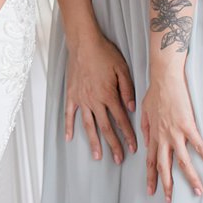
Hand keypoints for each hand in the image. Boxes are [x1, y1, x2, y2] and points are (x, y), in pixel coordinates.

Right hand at [63, 31, 137, 163]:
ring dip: (93, 141)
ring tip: (97, 156)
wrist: (83, 43)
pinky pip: (69, 114)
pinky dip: (69, 127)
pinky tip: (69, 138)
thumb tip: (131, 109)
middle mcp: (95, 101)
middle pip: (106, 128)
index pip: (121, 120)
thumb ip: (128, 90)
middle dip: (114, 145)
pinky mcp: (71, 95)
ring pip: (88, 125)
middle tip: (118, 159)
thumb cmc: (104, 53)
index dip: (128, 135)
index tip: (133, 148)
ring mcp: (81, 99)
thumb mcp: (122, 69)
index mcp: (109, 95)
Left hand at [140, 58, 202, 202]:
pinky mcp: (188, 125)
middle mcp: (163, 137)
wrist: (164, 78)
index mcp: (153, 135)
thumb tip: (146, 142)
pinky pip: (198, 144)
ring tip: (198, 191)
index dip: (151, 177)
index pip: (150, 161)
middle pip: (164, 166)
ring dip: (190, 177)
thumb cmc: (155, 92)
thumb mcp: (144, 111)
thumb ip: (145, 128)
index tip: (152, 191)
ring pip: (182, 161)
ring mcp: (175, 132)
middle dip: (167, 185)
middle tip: (170, 201)